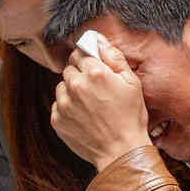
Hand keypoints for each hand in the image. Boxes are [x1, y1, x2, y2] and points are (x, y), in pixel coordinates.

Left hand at [51, 33, 151, 170]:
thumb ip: (114, 57)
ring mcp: (64, 103)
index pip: (80, 53)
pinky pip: (58, 105)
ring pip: (62, 86)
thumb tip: (98, 39)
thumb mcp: (132, 82)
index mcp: (94, 72)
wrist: (120, 151)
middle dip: (80, 75)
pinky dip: (67, 108)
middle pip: (69, 68)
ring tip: (90, 105)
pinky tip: (83, 116)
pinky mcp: (57, 119)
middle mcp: (75, 85)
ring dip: (72, 91)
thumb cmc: (130, 117)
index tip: (95, 70)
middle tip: (96, 90)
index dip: (88, 60)